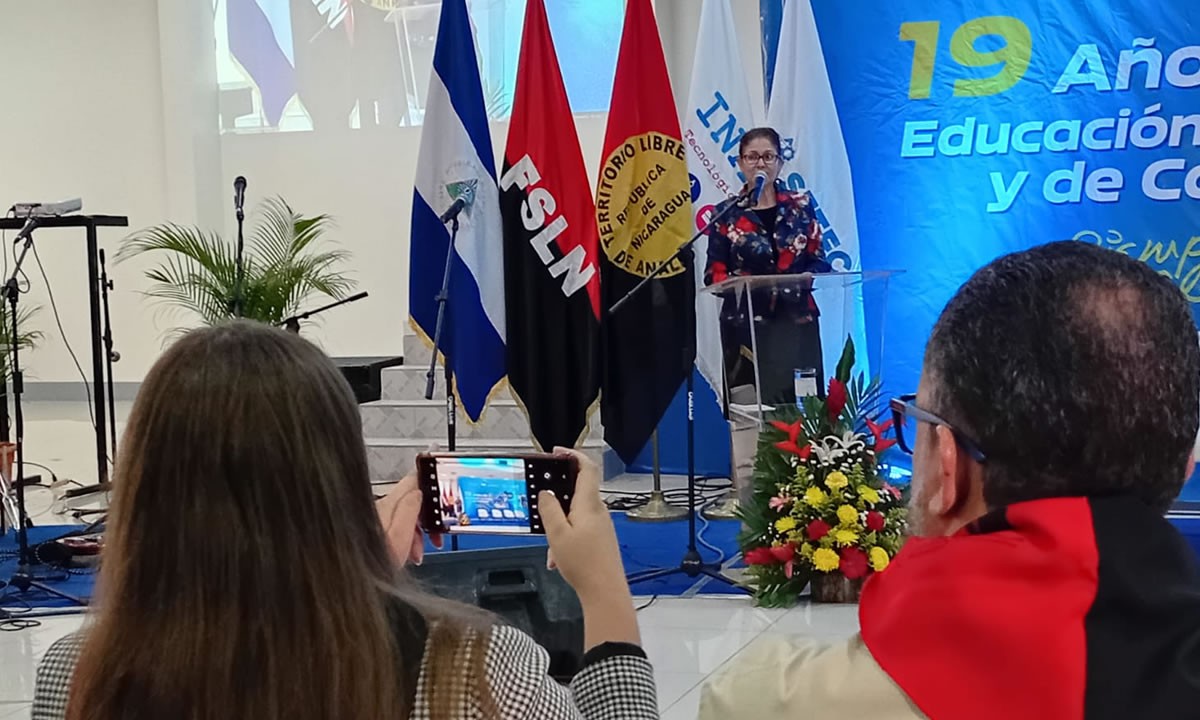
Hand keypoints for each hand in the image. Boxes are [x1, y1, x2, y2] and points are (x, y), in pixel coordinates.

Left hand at [377, 473, 441, 565]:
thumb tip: (418, 492)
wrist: (351, 581)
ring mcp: (373, 517)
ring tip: (416, 554)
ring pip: (403, 515)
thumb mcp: (399, 539)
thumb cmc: (371, 565)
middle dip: (425, 519)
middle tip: (434, 536)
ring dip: (415, 532)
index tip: (443, 499)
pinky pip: (393, 526)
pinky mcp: (371, 529)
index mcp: (387, 505)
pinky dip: (404, 538)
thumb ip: (409, 511)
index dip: (431, 486)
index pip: (413, 480)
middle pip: (410, 501)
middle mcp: (378, 507)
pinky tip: (405, 554)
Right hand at [538, 448, 626, 603]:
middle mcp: (598, 510)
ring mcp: (601, 525)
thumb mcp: (557, 535)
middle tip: (540, 500)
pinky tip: (557, 559)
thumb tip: (546, 492)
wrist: (605, 591)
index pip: (586, 468)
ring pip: (575, 514)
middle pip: (578, 490)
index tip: (556, 452)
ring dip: (558, 525)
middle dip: (557, 497)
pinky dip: (566, 537)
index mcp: (589, 504)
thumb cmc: (583, 563)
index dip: (572, 455)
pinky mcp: (601, 538)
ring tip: (549, 547)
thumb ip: (549, 509)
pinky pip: (579, 529)